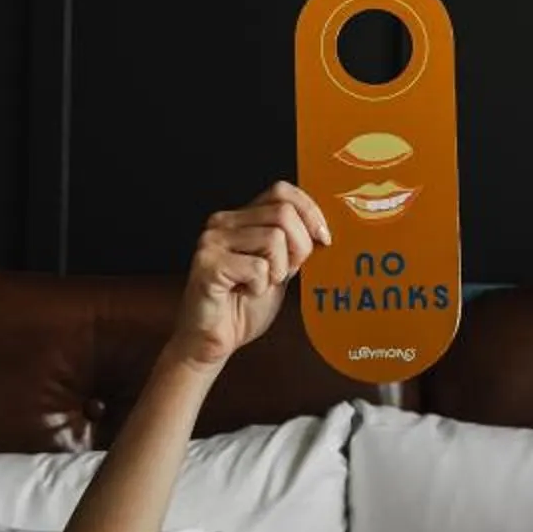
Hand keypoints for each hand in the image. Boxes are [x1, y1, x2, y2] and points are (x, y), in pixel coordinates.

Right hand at [172, 181, 330, 370]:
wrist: (212, 341)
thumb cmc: (244, 306)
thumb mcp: (280, 268)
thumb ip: (294, 244)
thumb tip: (324, 229)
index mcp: (240, 218)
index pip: (282, 191)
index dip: (310, 212)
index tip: (323, 239)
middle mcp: (222, 222)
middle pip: (284, 213)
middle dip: (299, 248)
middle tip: (282, 275)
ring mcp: (212, 241)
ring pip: (274, 238)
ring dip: (277, 271)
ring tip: (258, 285)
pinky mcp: (208, 264)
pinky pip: (258, 267)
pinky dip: (259, 287)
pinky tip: (243, 293)